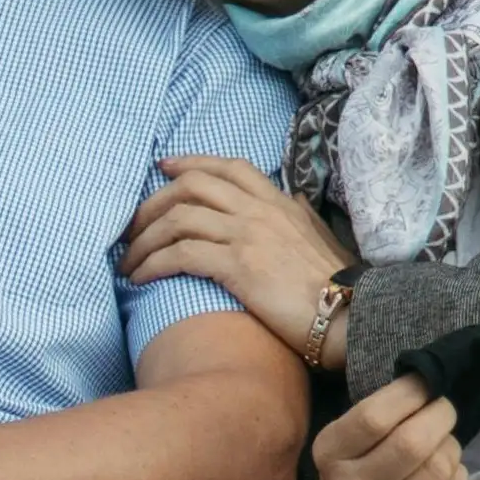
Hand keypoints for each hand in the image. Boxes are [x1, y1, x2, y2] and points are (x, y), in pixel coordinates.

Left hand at [122, 155, 354, 358]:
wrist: (352, 317)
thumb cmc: (338, 287)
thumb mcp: (323, 239)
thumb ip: (303, 216)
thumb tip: (295, 201)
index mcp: (279, 203)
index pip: (228, 167)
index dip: (190, 163)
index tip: (162, 168)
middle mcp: (260, 211)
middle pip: (190, 186)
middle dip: (151, 204)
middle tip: (130, 228)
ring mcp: (249, 236)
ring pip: (178, 219)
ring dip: (143, 240)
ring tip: (128, 262)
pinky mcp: (239, 266)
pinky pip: (180, 254)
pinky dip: (152, 264)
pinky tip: (141, 280)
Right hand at [295, 374, 466, 479]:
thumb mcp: (341, 449)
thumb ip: (374, 419)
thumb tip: (427, 380)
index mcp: (330, 458)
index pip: (374, 417)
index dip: (410, 393)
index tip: (425, 382)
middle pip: (413, 442)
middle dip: (440, 415)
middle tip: (444, 409)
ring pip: (441, 467)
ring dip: (450, 446)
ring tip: (441, 444)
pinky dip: (458, 475)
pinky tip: (444, 476)